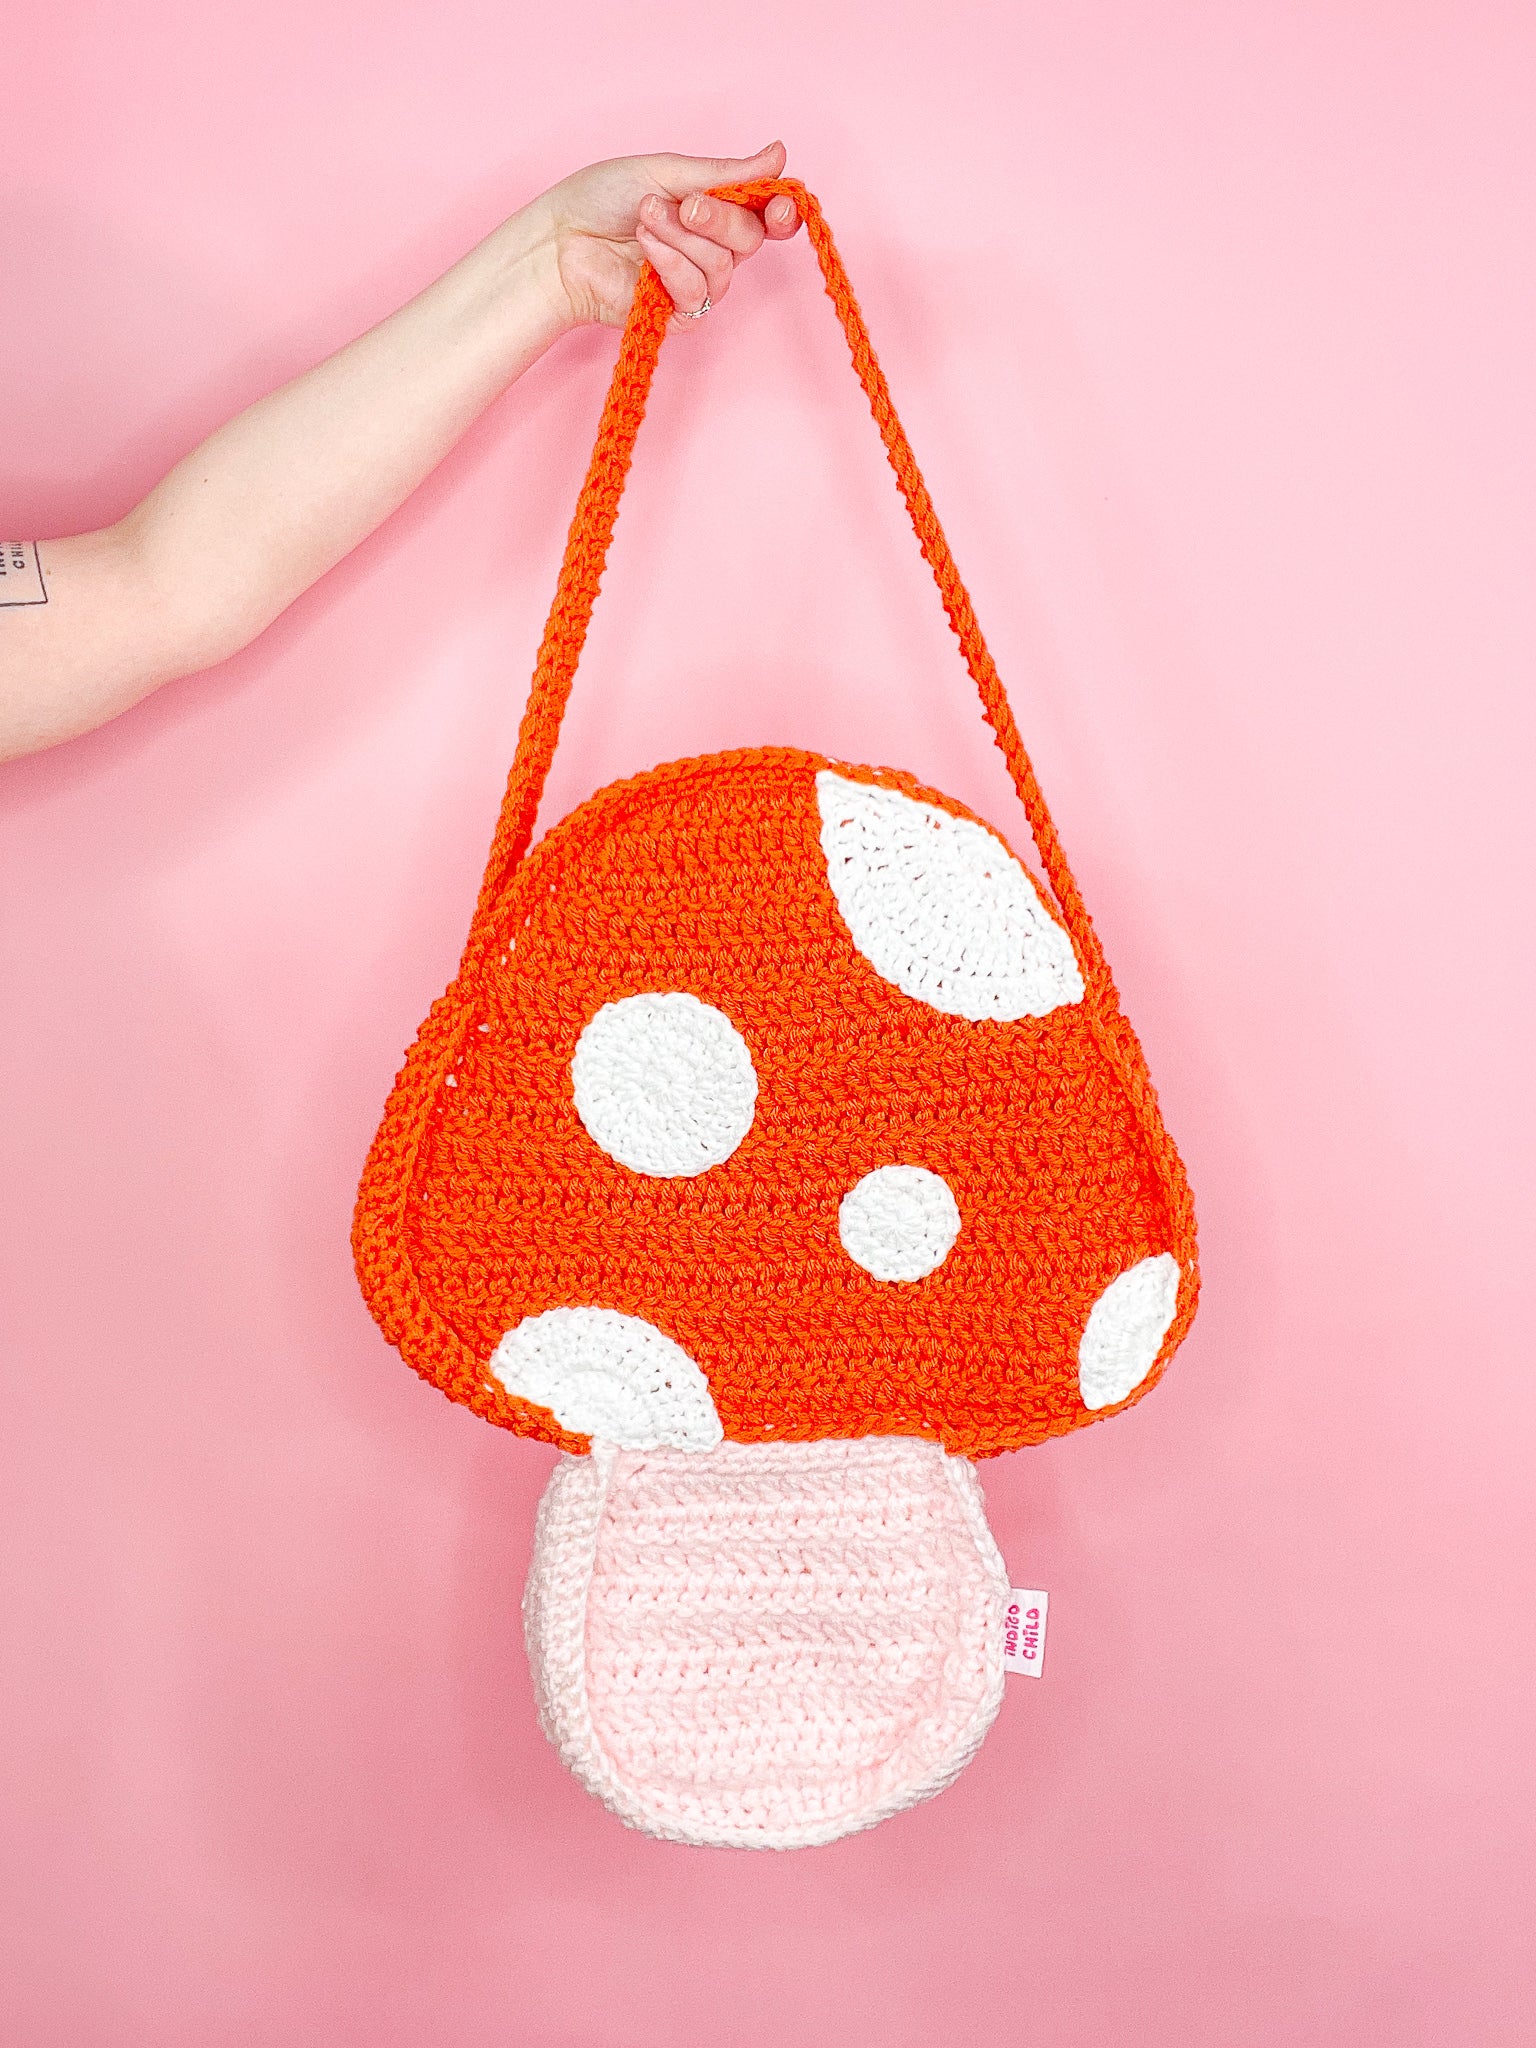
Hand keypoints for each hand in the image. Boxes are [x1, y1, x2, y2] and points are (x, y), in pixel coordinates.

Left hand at [534, 141, 801, 333]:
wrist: (560, 240)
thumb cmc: (602, 200)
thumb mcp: (666, 172)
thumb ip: (723, 172)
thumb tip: (779, 154)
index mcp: (715, 210)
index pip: (766, 217)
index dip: (779, 211)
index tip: (775, 203)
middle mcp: (713, 249)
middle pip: (750, 239)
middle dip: (718, 218)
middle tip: (685, 205)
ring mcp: (696, 284)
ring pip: (722, 266)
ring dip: (681, 238)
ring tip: (644, 220)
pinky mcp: (679, 315)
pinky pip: (697, 293)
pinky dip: (671, 265)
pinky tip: (644, 251)